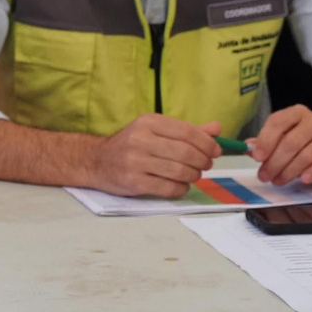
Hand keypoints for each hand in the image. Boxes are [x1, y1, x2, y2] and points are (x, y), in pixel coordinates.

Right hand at [89, 114, 220, 196]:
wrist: (95, 161)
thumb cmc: (130, 145)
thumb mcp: (154, 130)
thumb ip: (185, 130)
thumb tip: (216, 129)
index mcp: (148, 122)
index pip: (187, 132)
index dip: (207, 143)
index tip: (215, 152)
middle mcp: (140, 140)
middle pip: (185, 152)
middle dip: (202, 161)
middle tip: (205, 166)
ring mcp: (135, 162)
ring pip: (179, 171)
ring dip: (193, 176)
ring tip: (193, 176)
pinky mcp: (133, 182)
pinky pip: (168, 188)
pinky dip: (181, 188)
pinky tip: (180, 185)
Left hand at [250, 104, 311, 185]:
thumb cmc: (303, 147)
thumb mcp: (281, 142)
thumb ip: (264, 144)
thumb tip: (247, 147)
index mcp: (297, 113)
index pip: (278, 121)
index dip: (266, 140)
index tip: (257, 157)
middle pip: (291, 142)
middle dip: (274, 162)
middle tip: (264, 176)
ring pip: (306, 155)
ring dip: (289, 171)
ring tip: (278, 181)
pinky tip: (304, 179)